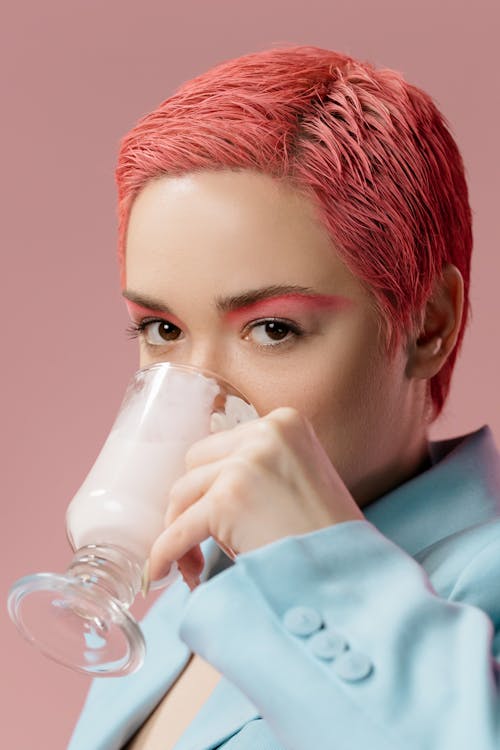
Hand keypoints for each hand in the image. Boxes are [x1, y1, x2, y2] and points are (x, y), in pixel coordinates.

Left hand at [148, 407, 364, 588]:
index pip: (224, 446)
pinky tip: (163, 571)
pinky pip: (178, 530)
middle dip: (190, 505)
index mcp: (286, 422)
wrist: (353, 576)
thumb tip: (206, 483)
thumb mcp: (302, 479)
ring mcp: (246, 463)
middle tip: (198, 545)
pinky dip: (164, 554)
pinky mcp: (228, 499)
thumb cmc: (330, 540)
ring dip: (180, 530)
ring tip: (194, 567)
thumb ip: (263, 468)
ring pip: (183, 494)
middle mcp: (265, 433)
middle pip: (197, 464)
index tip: (209, 517)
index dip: (211, 485)